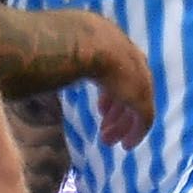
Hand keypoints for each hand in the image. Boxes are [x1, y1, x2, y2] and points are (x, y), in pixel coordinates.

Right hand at [81, 15, 154, 148]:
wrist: (90, 46)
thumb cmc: (70, 46)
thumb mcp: (72, 52)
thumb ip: (70, 61)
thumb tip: (48, 67)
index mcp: (120, 52)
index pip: (120, 76)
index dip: (110, 95)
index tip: (101, 110)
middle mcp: (134, 64)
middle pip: (129, 93)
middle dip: (117, 113)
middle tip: (104, 131)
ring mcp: (140, 80)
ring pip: (136, 108)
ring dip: (122, 125)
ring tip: (107, 141)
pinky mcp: (142, 97)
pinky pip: (144, 119)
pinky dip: (136, 133)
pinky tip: (126, 146)